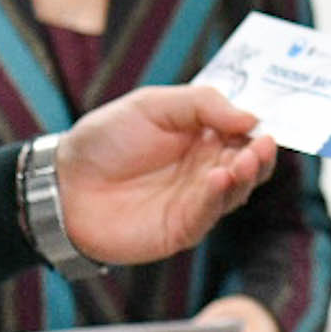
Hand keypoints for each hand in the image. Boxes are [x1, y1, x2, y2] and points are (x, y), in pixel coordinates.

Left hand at [59, 87, 277, 266]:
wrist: (64, 182)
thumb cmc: (104, 140)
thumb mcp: (152, 105)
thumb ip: (202, 104)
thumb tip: (250, 117)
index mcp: (202, 136)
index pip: (243, 133)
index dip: (258, 129)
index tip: (266, 122)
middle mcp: (205, 168)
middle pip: (249, 164)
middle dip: (260, 155)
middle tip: (262, 144)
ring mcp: (196, 200)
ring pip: (236, 190)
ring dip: (246, 175)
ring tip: (245, 160)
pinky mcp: (183, 227)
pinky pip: (209, 213)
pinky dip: (218, 196)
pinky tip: (218, 178)